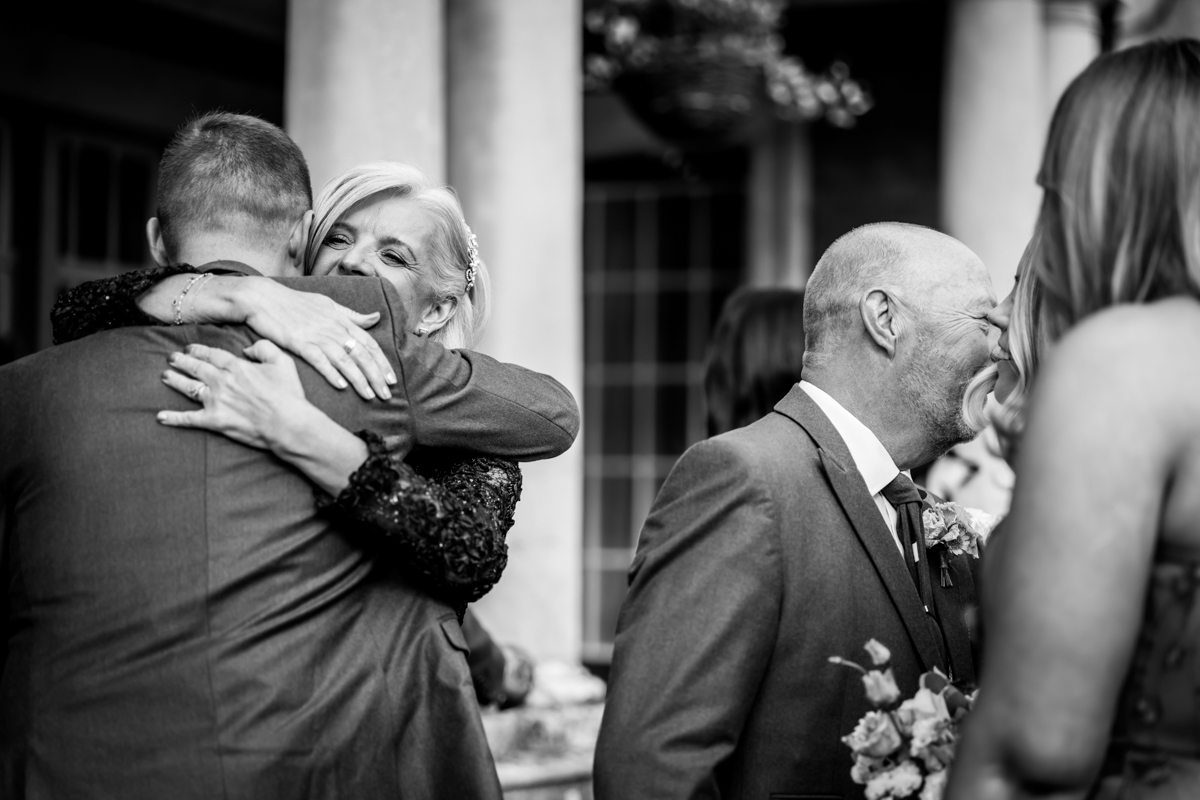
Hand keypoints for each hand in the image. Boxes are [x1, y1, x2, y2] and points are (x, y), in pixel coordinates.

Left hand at [157, 341, 316, 450]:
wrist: (287, 423)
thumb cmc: (288, 394)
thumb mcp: (282, 361)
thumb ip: (264, 348)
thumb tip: (247, 349)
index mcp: (236, 366)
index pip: (212, 354)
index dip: (199, 350)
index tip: (190, 348)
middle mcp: (221, 381)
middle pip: (196, 367)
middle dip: (182, 361)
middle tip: (171, 358)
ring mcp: (215, 401)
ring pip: (188, 388)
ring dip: (175, 381)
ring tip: (165, 376)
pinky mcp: (214, 421)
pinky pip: (188, 419)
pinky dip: (173, 418)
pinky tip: (161, 417)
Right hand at [233, 278, 395, 400]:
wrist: (262, 297)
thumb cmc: (294, 302)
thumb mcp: (327, 305)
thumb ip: (352, 315)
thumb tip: (376, 317)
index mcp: (341, 320)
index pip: (369, 343)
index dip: (382, 362)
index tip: (392, 379)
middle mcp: (332, 327)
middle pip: (361, 354)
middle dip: (376, 376)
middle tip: (386, 395)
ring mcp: (316, 334)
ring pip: (344, 359)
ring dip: (359, 379)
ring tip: (370, 395)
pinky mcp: (298, 341)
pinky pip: (318, 359)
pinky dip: (331, 372)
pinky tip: (341, 386)